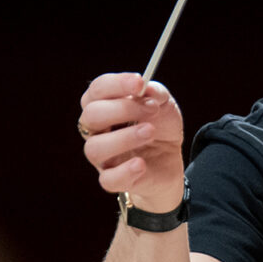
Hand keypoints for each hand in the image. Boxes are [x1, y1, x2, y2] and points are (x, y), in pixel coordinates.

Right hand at [77, 73, 184, 211]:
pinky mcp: (113, 179)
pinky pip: (108, 179)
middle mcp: (97, 130)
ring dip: (124, 138)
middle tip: (151, 109)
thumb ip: (156, 93)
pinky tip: (141, 163)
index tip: (139, 82)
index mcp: (104, 105)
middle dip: (122, 109)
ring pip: (95, 147)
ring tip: (150, 132)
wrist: (170, 160)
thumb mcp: (165, 105)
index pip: (97, 90)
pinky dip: (125, 171)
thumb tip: (147, 89)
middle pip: (91, 116)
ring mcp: (102, 156)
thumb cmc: (160, 127)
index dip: (116, 84)